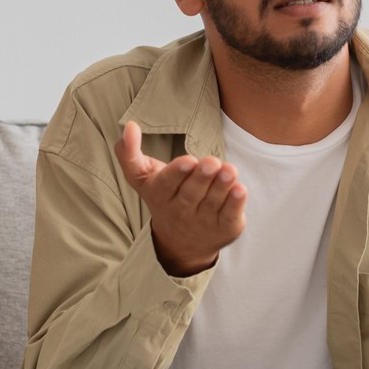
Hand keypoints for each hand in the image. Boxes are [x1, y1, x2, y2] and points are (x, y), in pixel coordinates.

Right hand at [113, 120, 246, 276]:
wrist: (180, 243)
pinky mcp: (223, 228)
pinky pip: (229, 215)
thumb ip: (129, 153)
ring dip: (222, 186)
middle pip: (191, 193)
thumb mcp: (142, 178)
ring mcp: (203, 221)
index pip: (166, 184)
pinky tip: (240, 190)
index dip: (177, 173)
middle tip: (212, 162)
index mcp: (159, 195)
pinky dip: (235, 204)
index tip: (188, 160)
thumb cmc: (164, 197)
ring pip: (213, 202)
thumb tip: (129, 126)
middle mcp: (180, 210)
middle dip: (202, 177)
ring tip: (229, 171)